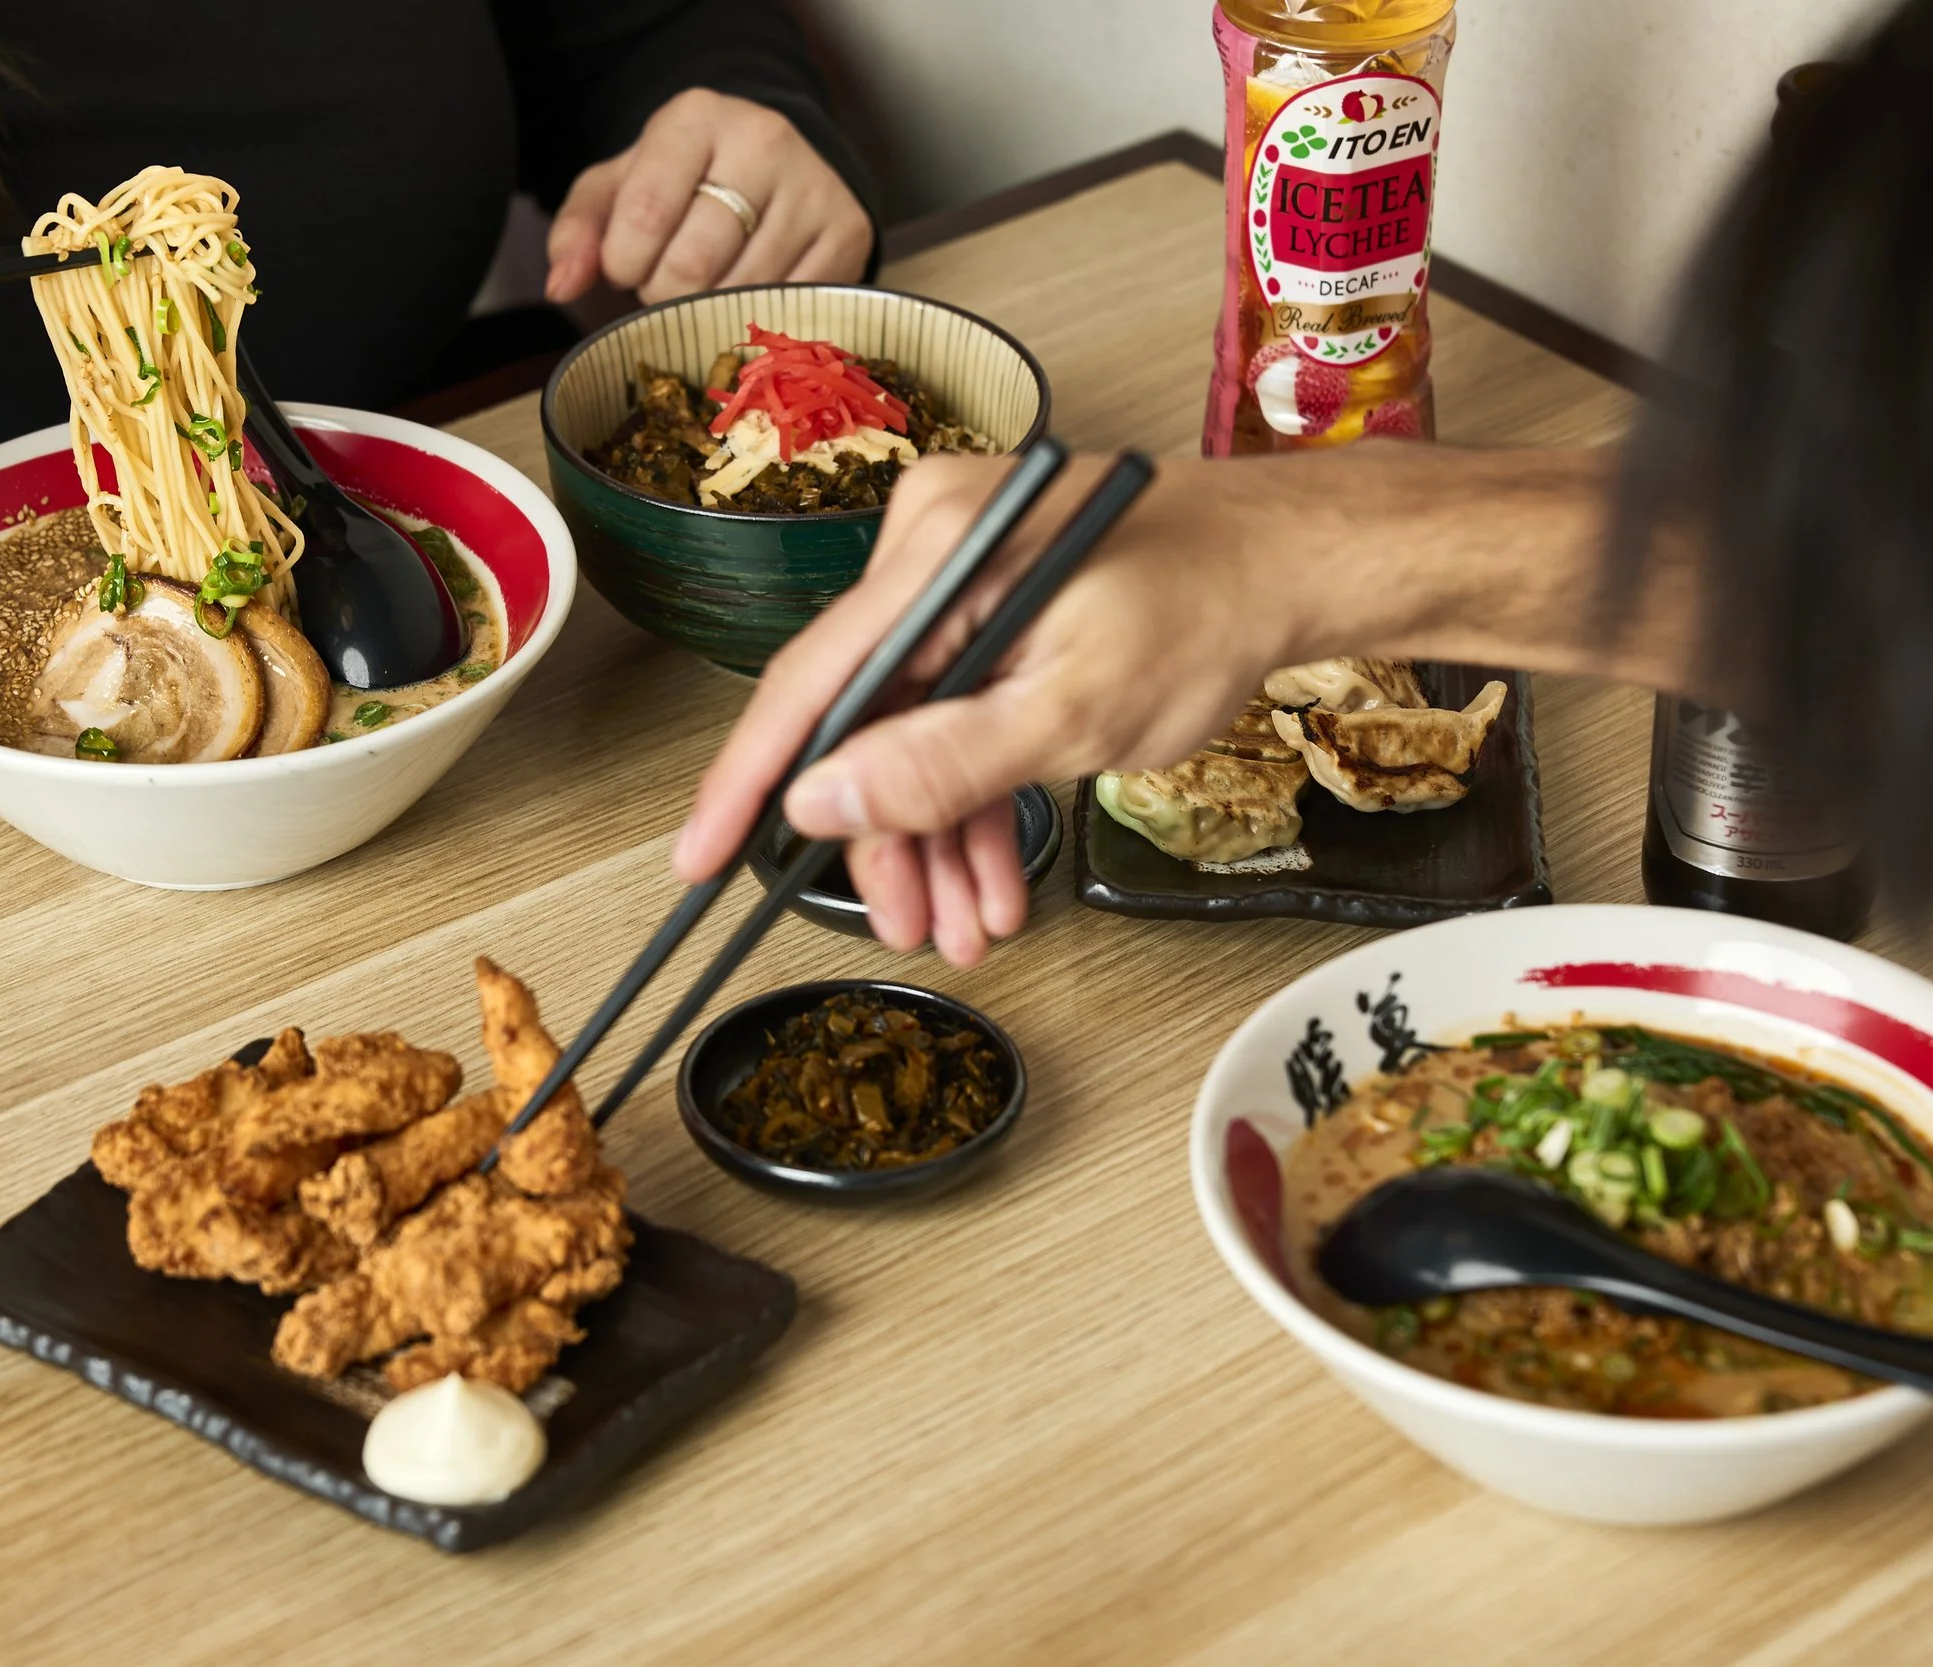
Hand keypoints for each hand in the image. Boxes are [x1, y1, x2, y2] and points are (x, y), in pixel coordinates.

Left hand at [545, 88, 870, 304]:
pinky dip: (759, 319)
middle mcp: (763, 142)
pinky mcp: (849, 233)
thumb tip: (561, 286)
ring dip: (711, 310)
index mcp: (696, 119)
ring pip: (741, 296)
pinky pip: (789, 310)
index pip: (645, 215)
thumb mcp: (619, 188)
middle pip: (692, 268)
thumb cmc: (684, 180)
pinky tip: (750, 294)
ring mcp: (813, 188)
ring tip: (711, 281)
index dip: (625, 263)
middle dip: (666, 292)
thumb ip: (579, 231)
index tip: (627, 265)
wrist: (773, 164)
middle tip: (671, 277)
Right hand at [671, 454, 1301, 964]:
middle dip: (885, 839)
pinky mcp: (991, 617)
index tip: (701, 856)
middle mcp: (929, 556)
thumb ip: (945, 761)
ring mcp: (959, 586)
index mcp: (934, 551)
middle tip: (905, 925)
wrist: (1289, 567)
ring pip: (910, 735)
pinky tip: (991, 876)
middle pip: (861, 721)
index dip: (747, 780)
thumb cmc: (1207, 606)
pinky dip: (972, 799)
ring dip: (936, 838)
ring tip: (968, 925)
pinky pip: (954, 719)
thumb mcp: (1077, 708)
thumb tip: (821, 806)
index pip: (808, 680)